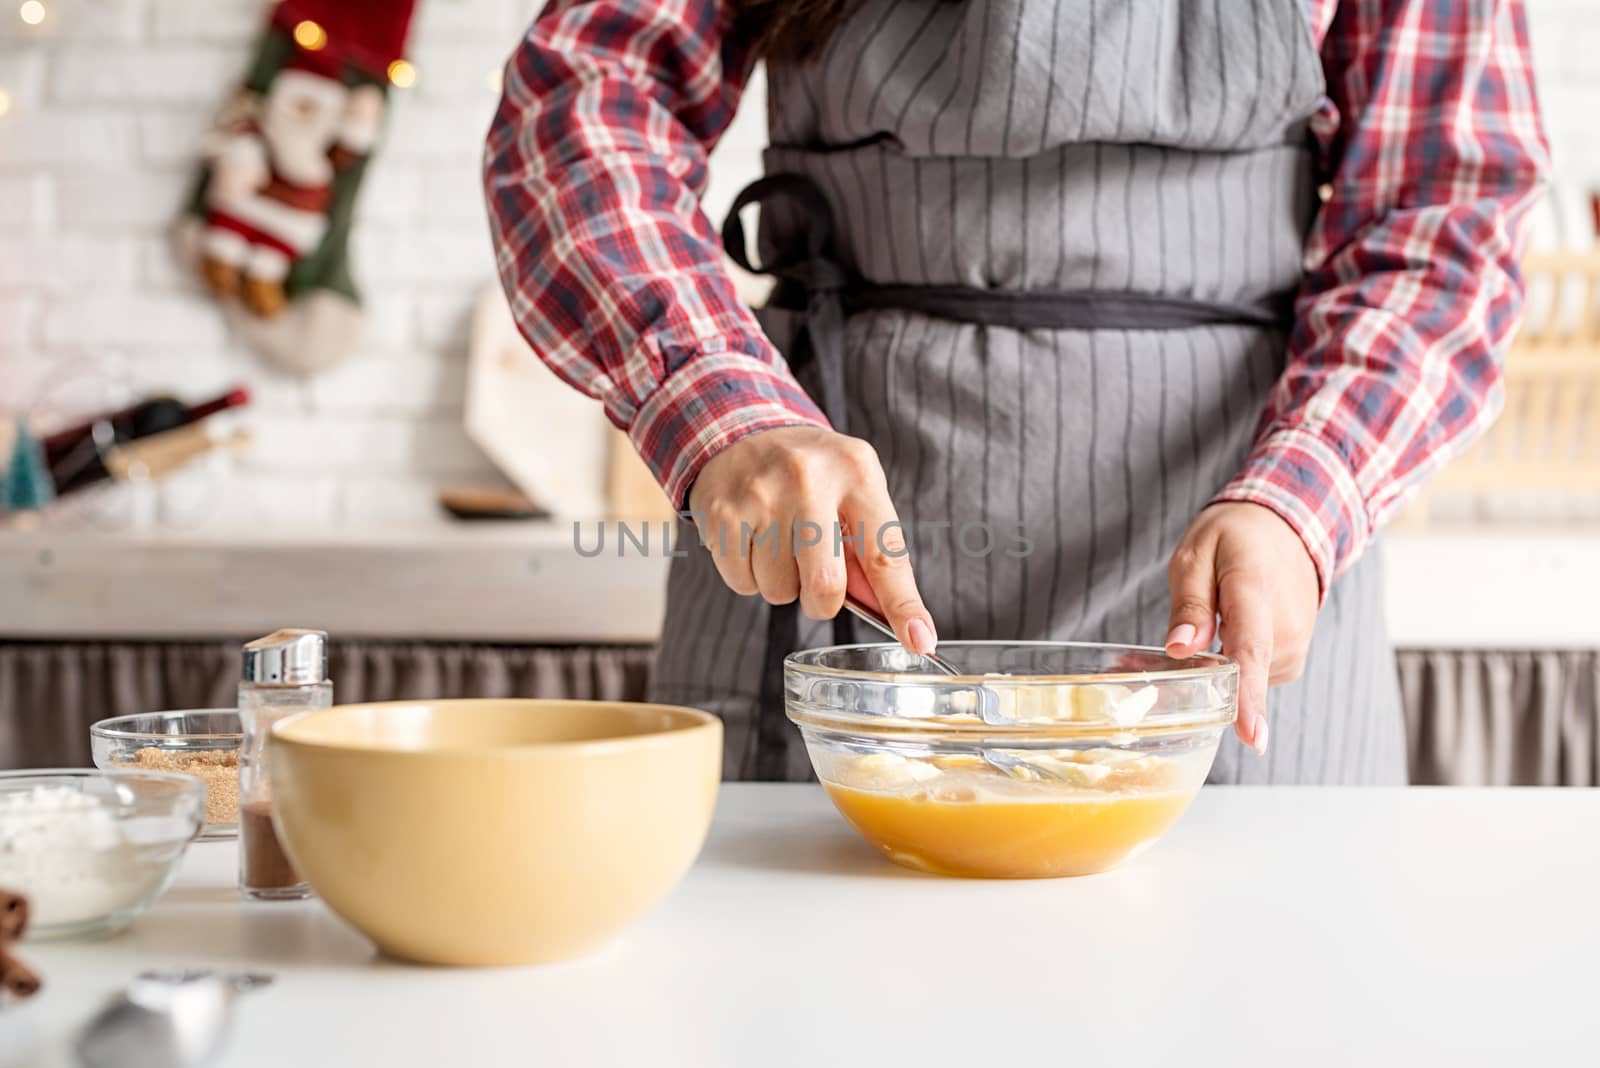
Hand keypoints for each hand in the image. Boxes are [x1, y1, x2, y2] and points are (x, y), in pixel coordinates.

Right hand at [687, 426, 937, 654]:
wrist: (740, 432)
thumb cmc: (810, 476)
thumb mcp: (853, 493)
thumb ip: (872, 551)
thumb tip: (898, 620)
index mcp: (856, 472)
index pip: (886, 553)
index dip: (903, 605)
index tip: (919, 640)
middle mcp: (809, 479)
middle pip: (826, 585)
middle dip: (822, 601)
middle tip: (815, 578)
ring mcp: (761, 495)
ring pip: (779, 591)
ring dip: (781, 583)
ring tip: (777, 542)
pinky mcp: (722, 513)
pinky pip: (742, 584)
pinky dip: (748, 576)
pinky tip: (751, 540)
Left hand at [1163, 502, 1319, 753]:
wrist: (1286, 528)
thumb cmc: (1235, 538)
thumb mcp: (1196, 555)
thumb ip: (1190, 604)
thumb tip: (1180, 648)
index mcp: (1256, 595)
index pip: (1251, 653)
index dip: (1248, 699)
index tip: (1250, 738)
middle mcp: (1284, 629)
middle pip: (1232, 674)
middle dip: (1189, 676)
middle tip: (1144, 656)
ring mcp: (1293, 647)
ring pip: (1239, 679)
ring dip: (1210, 670)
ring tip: (1193, 633)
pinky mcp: (1290, 660)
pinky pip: (1251, 676)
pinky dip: (1228, 667)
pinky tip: (1215, 642)